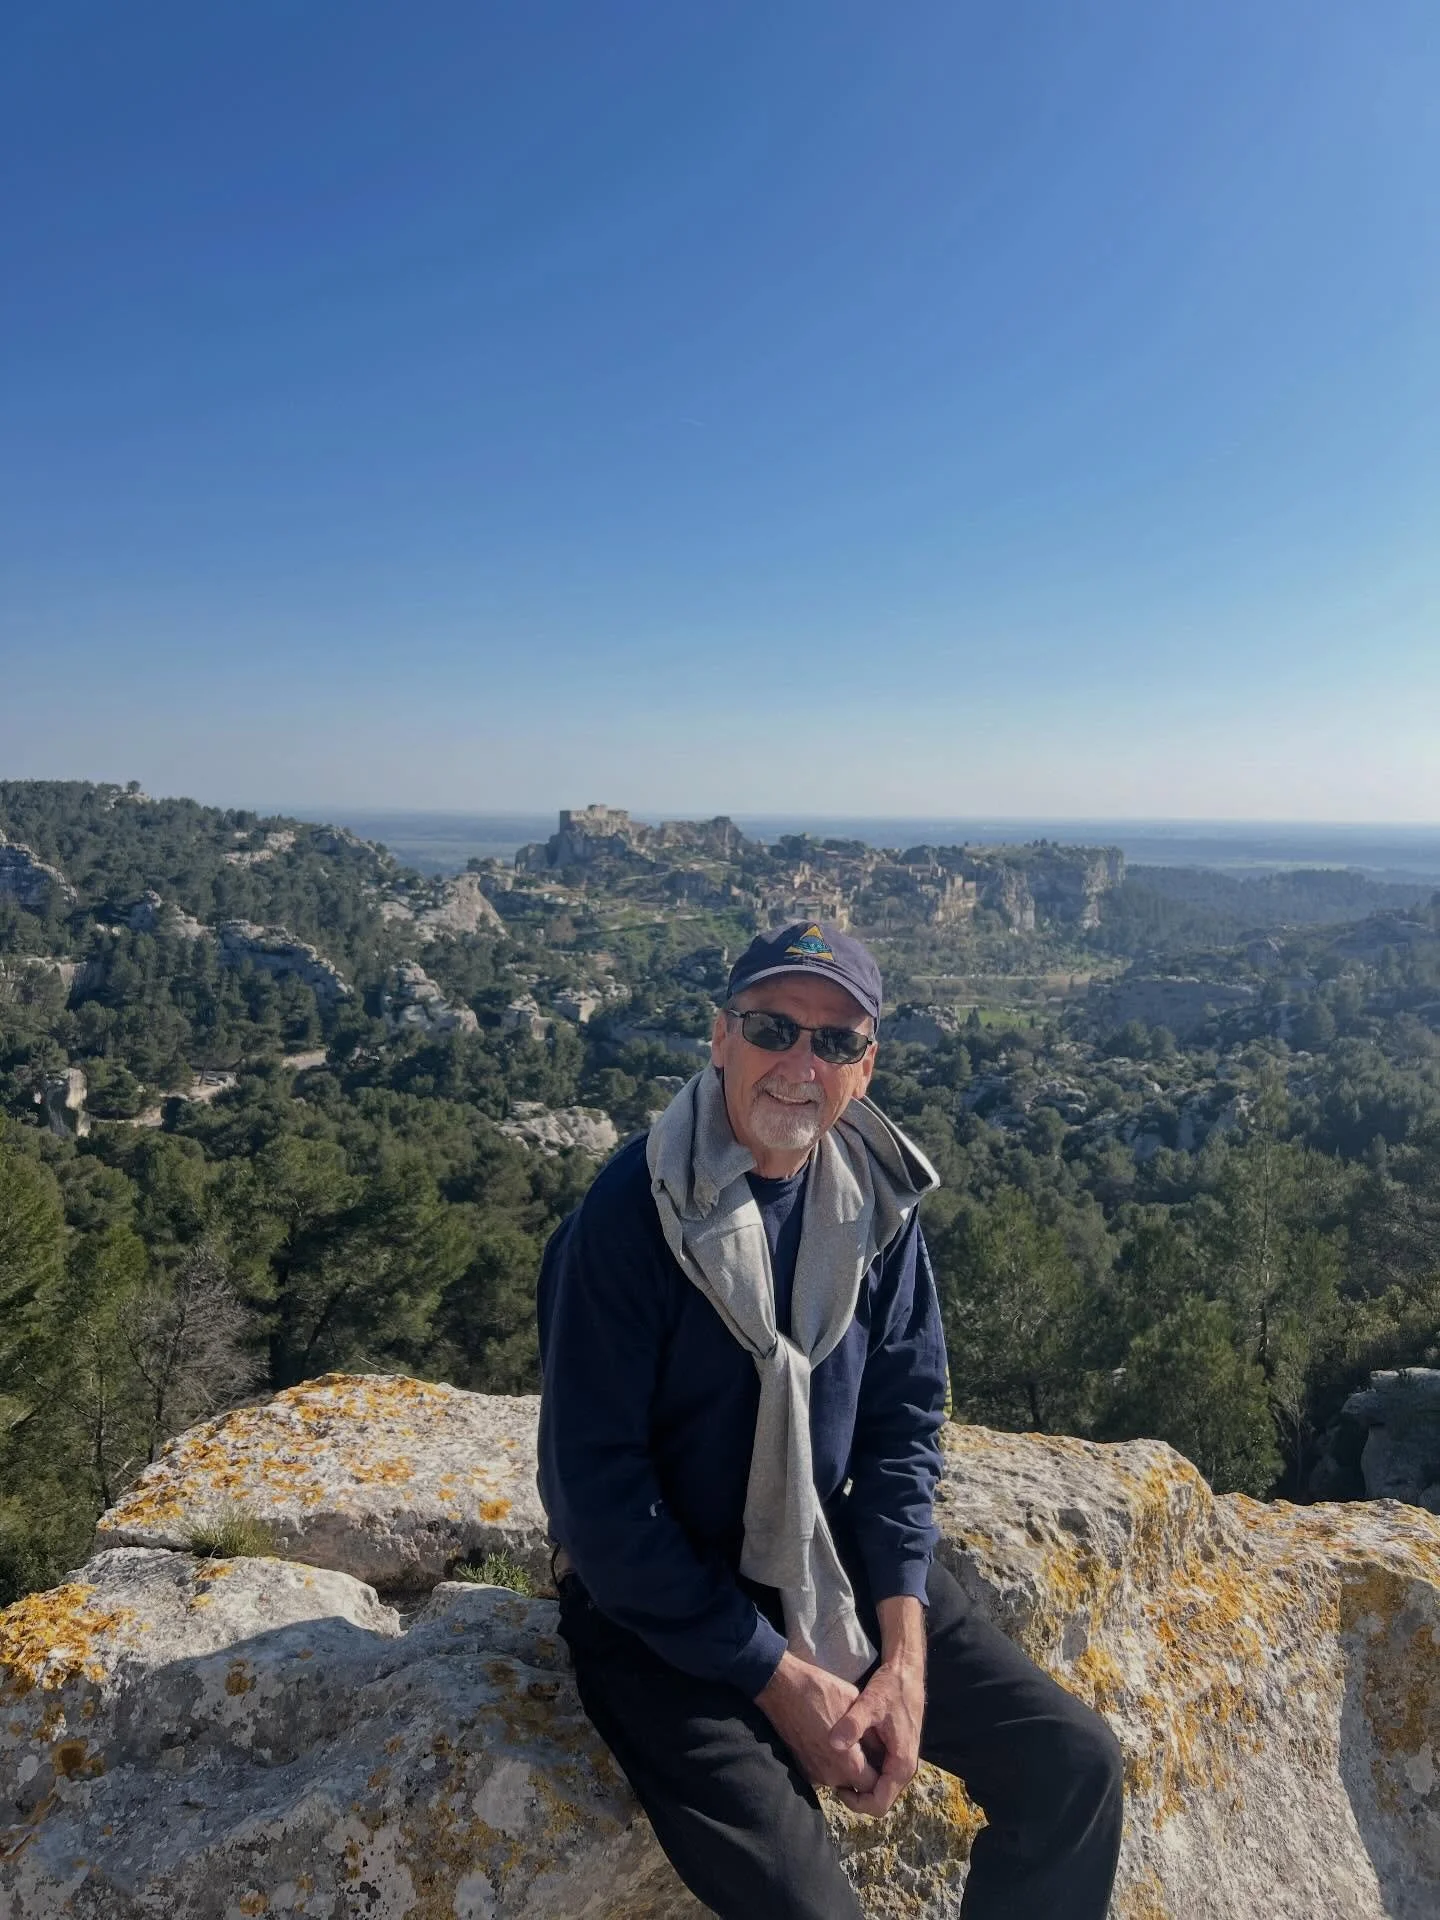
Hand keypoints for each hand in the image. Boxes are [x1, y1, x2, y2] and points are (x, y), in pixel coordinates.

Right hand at [755, 1652, 880, 1793]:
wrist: (782, 1688)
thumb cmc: (822, 1691)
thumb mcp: (856, 1705)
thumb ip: (872, 1735)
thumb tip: (881, 1750)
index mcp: (849, 1763)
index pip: (874, 1786)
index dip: (881, 1773)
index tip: (881, 1757)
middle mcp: (832, 1776)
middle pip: (857, 1786)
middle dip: (864, 1772)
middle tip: (866, 1749)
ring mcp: (815, 1774)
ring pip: (840, 1780)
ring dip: (846, 1768)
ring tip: (847, 1743)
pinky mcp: (802, 1769)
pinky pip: (824, 1773)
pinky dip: (830, 1763)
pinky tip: (828, 1741)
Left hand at [827, 1596, 925, 1817]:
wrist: (907, 1671)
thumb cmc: (891, 1687)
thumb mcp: (870, 1703)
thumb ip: (852, 1725)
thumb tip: (833, 1744)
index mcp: (901, 1765)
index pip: (878, 1805)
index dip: (855, 1803)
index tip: (836, 1786)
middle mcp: (904, 1768)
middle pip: (878, 1799)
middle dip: (855, 1794)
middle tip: (833, 1775)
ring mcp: (901, 1760)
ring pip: (878, 1785)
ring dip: (859, 1781)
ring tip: (838, 1764)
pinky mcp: (896, 1751)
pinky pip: (880, 1771)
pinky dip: (864, 1768)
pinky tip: (848, 1752)